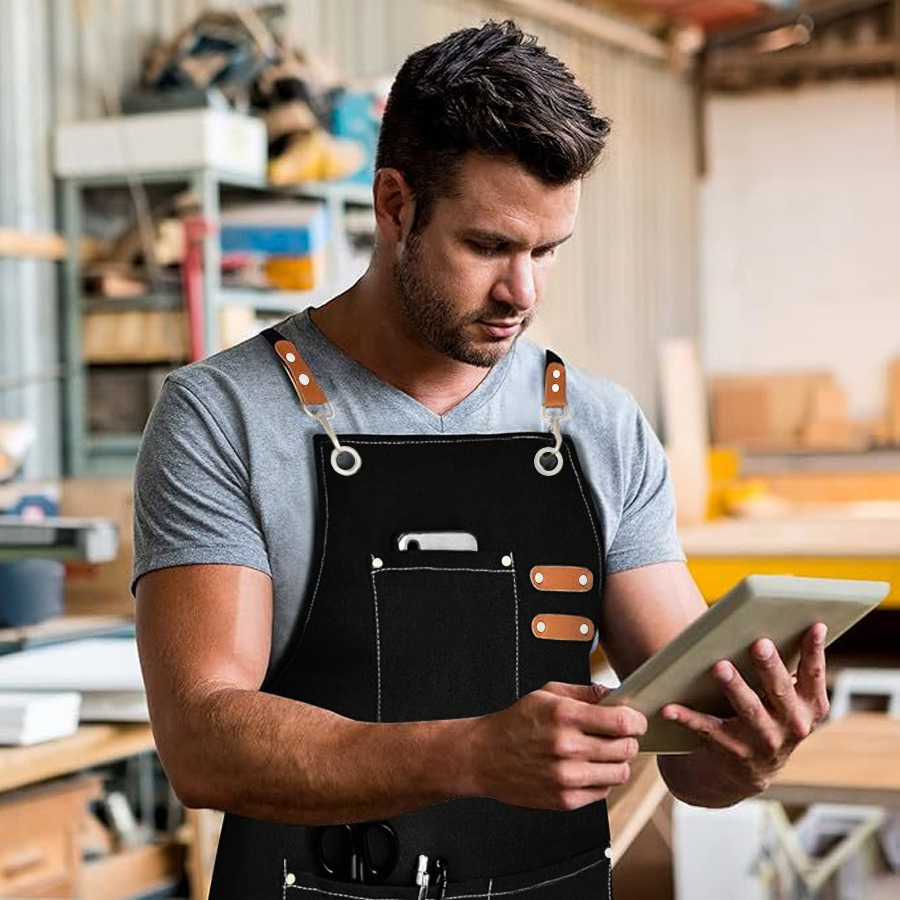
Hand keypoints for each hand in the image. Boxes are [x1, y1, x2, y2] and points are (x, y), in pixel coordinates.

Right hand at [469, 681, 645, 810]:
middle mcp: (568, 747)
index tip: (636, 720)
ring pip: (620, 773)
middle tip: (620, 736)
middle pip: (626, 748)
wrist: (484, 756)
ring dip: (618, 762)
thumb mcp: (546, 693)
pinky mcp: (565, 800)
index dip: (636, 720)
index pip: (622, 722)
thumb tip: (613, 694)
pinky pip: (603, 791)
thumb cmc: (515, 722)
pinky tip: (588, 767)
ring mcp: (567, 777)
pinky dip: (602, 779)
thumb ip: (583, 692)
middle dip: (629, 740)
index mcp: (565, 716)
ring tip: (605, 753)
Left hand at [660, 622, 830, 792]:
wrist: (751, 769)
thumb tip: (774, 624)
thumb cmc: (769, 715)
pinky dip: (686, 718)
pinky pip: (707, 730)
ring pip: (748, 710)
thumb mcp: (788, 699)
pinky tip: (668, 707)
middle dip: (769, 667)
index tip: (814, 625)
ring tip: (720, 666)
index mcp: (809, 706)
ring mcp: (764, 741)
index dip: (816, 651)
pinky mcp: (733, 750)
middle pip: (779, 690)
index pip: (813, 674)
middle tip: (760, 643)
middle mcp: (792, 725)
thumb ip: (788, 671)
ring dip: (734, 687)